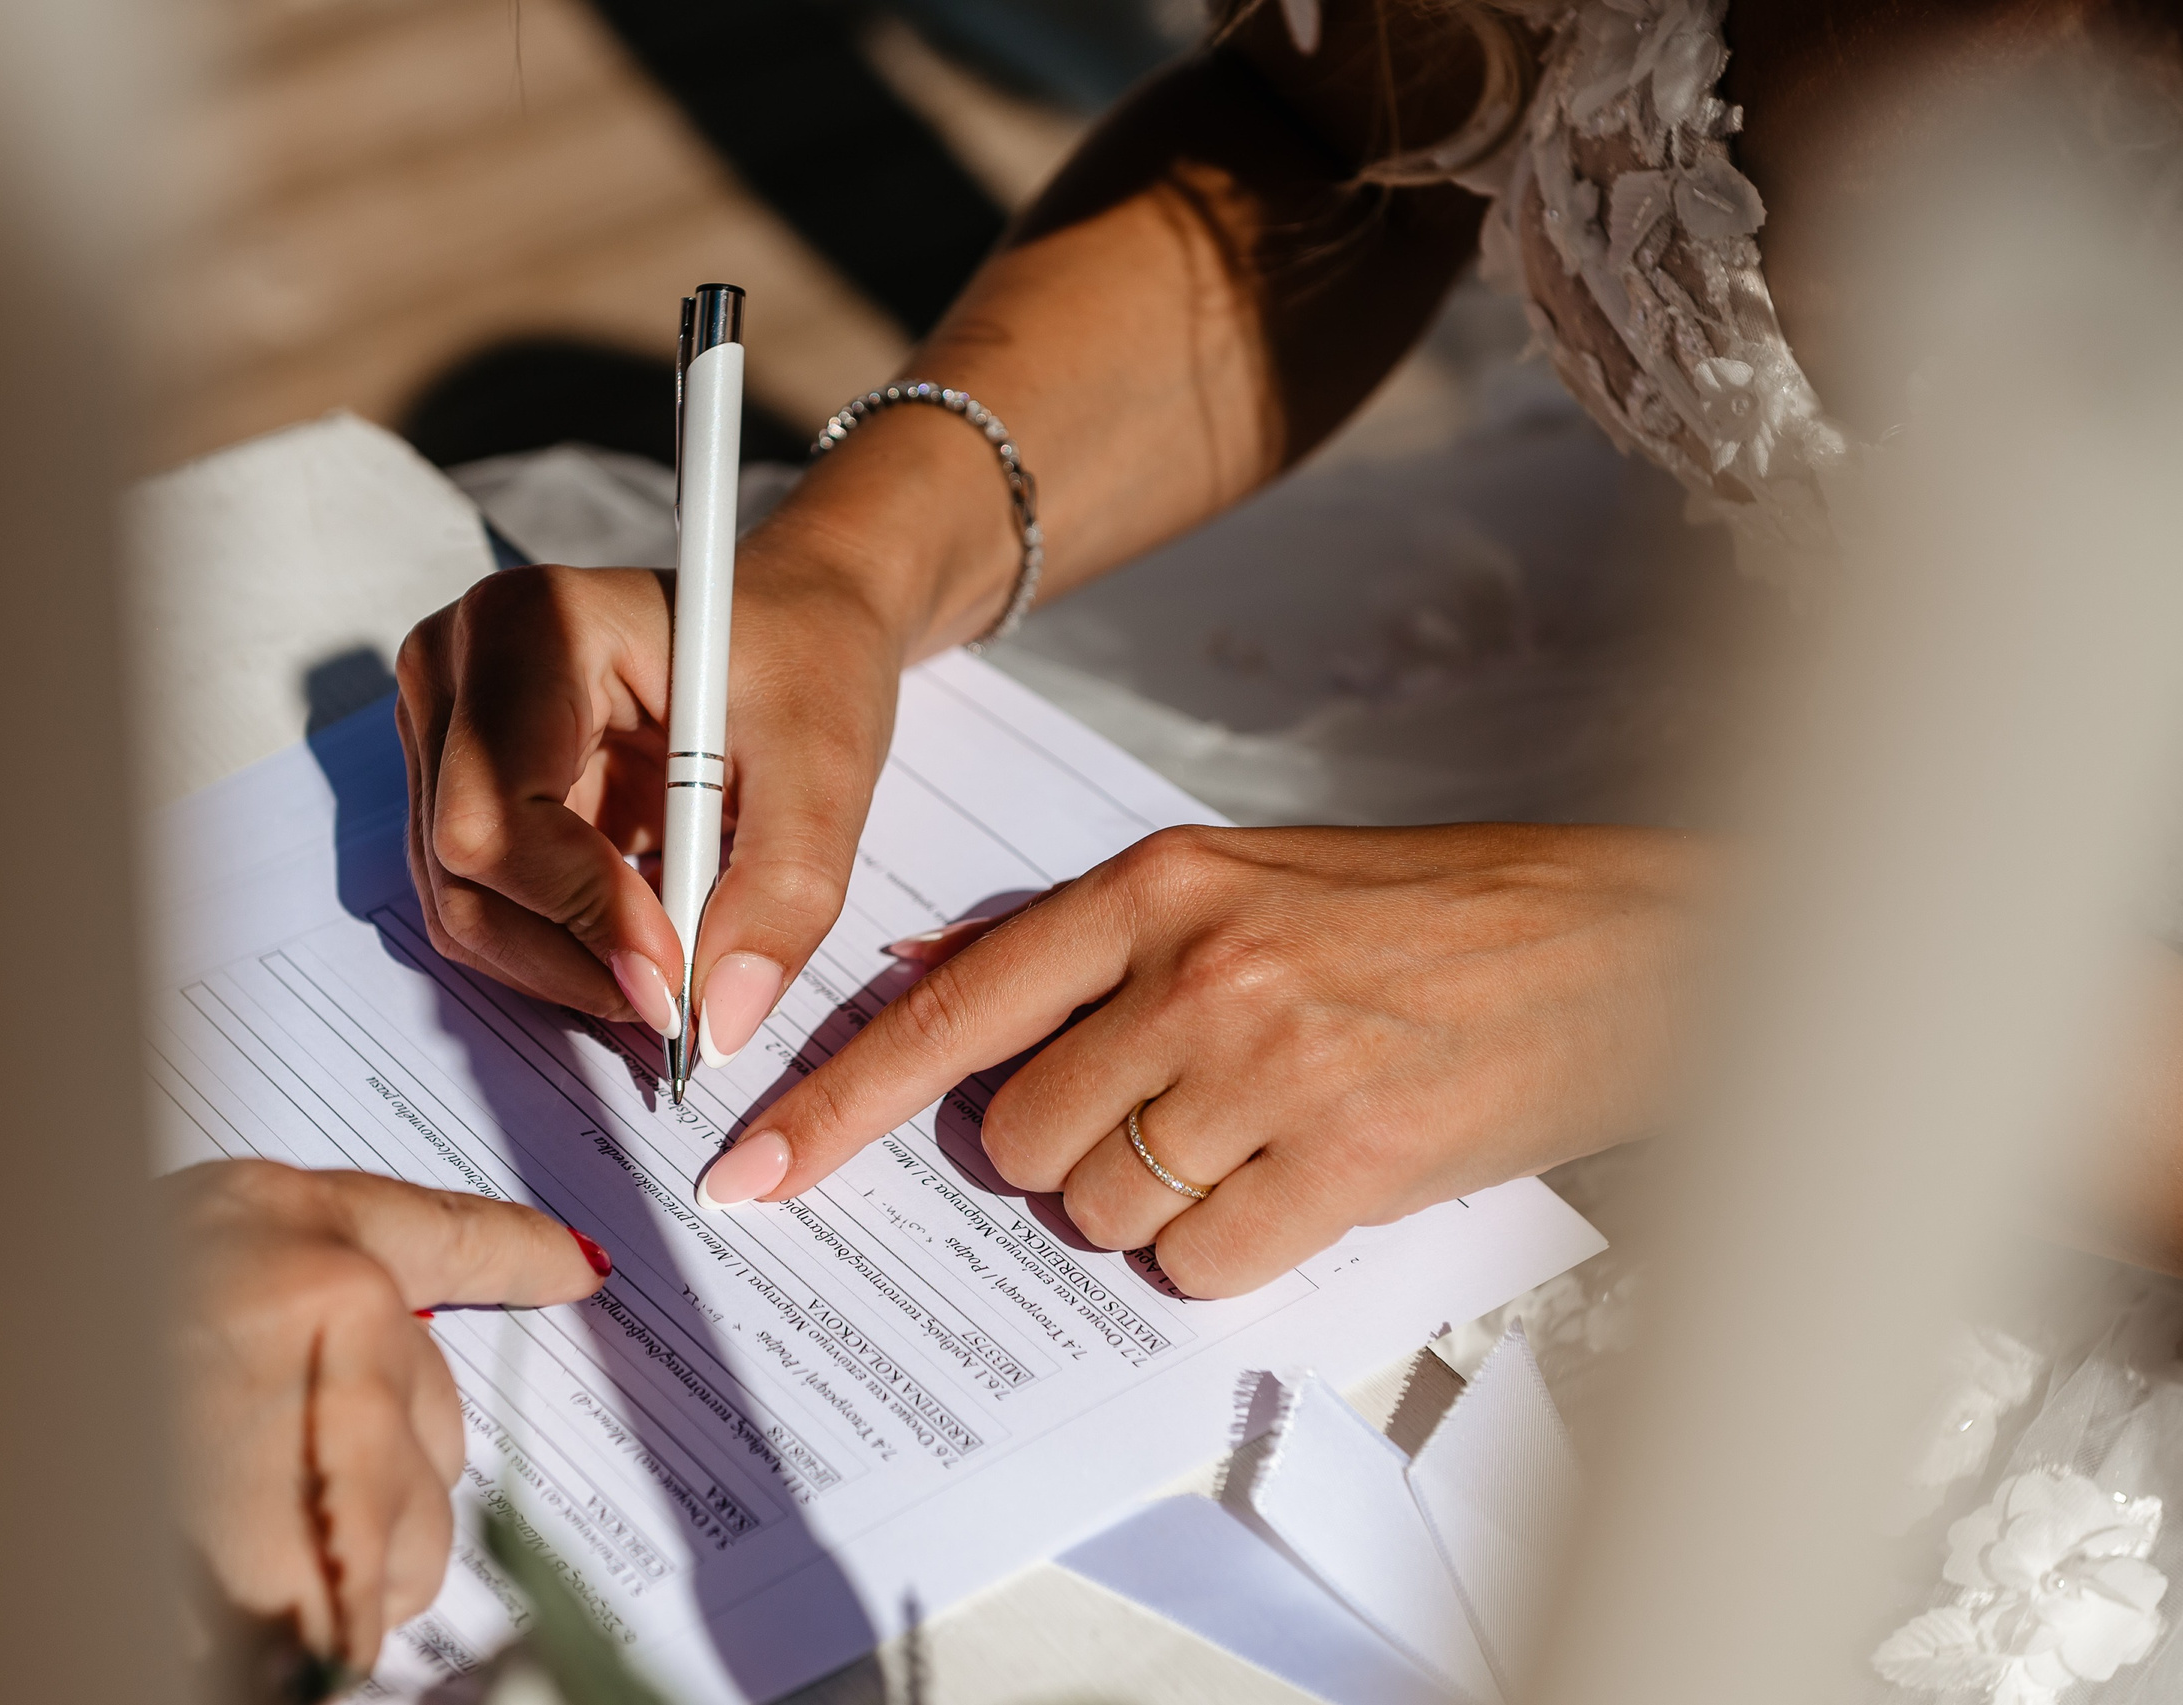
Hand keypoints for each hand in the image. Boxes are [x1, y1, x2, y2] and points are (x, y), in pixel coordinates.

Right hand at [166, 1160, 609, 1667]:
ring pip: (414, 1532)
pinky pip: (360, 1614)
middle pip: (430, 1417)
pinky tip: (209, 1603)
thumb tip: (307, 1363)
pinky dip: (307, 1633)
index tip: (570, 1266)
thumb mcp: (110, 1260)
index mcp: (273, 1220)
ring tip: (214, 1558)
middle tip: (249, 1501)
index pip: (440, 1232)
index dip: (512, 1254)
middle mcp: (330, 1305)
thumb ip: (237, 1301)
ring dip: (345, 1570)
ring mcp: (340, 1425)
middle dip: (368, 1477)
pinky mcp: (328, 1545)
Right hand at [394, 554, 902, 1062]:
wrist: (800, 626)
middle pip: (463, 870)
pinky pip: (486, 907)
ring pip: (463, 906)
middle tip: (686, 1001)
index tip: (679, 975)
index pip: (499, 809)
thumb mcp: (829, 766)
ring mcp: (447, 732)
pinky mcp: (462, 788)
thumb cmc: (810, 659)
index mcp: (535, 626)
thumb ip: (785, 889)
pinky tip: (644, 939)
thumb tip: (719, 1019)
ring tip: (679, 966)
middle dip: (574, 957)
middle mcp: (459, 670)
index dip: (581, 909)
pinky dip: (561, 950)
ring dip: (568, 966)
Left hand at [697, 823, 1707, 1296]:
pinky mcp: (1342, 1154)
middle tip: (1177, 1116)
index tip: (755, 1172)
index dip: (838, 1103)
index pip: (951, 1010)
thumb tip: (938, 975)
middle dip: (1071, 1158)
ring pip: (1101, 1206)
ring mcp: (1268, 1060)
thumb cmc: (1432, 915)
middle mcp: (1194, 965)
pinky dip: (1231, 1248)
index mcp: (1155, 883)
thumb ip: (1091, 937)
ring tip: (1260, 1136)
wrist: (1626, 943)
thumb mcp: (1246, 878)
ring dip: (1154, 1203)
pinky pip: (1198, 1259)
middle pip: (1021, 1139)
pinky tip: (1307, 1179)